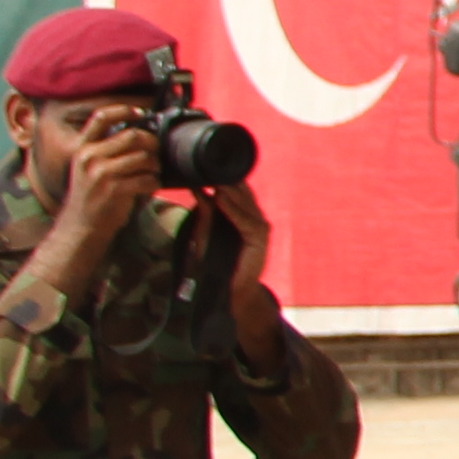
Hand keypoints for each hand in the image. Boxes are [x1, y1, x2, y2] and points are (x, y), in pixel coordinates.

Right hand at [29, 112, 162, 294]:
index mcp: (82, 148)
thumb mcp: (89, 168)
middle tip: (156, 152)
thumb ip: (107, 150)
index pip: (101, 117)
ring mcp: (102, 173)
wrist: (80, 227)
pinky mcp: (115, 189)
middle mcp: (90, 157)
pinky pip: (147, 178)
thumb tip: (141, 134)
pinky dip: (154, 183)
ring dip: (155, 165)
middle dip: (151, 143)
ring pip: (144, 157)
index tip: (141, 112)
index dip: (124, 110)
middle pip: (133, 135)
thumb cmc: (91, 197)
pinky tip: (149, 187)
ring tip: (152, 172)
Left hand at [201, 164, 282, 332]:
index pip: (235, 191)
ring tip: (214, 177)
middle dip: (227, 179)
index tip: (207, 163)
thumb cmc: (216, 266)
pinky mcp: (259, 243)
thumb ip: (203, 215)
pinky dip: (234, 210)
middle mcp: (253, 221)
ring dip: (230, 190)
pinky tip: (221, 198)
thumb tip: (198, 190)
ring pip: (246, 204)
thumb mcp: (205, 236)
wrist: (228, 295)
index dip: (223, 177)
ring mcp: (259, 231)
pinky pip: (247, 222)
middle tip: (209, 164)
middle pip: (243, 194)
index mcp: (242, 217)